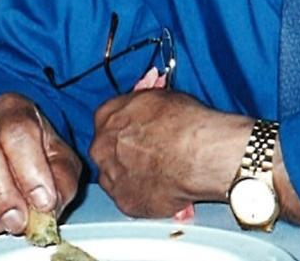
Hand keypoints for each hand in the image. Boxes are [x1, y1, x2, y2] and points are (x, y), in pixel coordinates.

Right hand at [0, 92, 81, 242]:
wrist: (1, 150)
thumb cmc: (33, 154)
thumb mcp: (59, 160)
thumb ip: (61, 178)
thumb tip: (49, 204)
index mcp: (13, 109)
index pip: (17, 130)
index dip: (31, 169)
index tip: (43, 201)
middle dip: (1, 193)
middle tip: (17, 220)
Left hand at [90, 88, 251, 217]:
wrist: (197, 156)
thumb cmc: (184, 125)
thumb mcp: (162, 97)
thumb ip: (145, 107)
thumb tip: (149, 110)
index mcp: (108, 115)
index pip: (109, 117)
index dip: (129, 123)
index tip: (141, 127)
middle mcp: (102, 147)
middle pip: (108, 148)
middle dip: (127, 149)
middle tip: (154, 149)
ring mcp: (112, 176)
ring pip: (117, 175)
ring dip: (134, 173)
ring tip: (163, 170)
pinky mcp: (124, 202)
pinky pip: (130, 198)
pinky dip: (144, 194)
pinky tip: (163, 186)